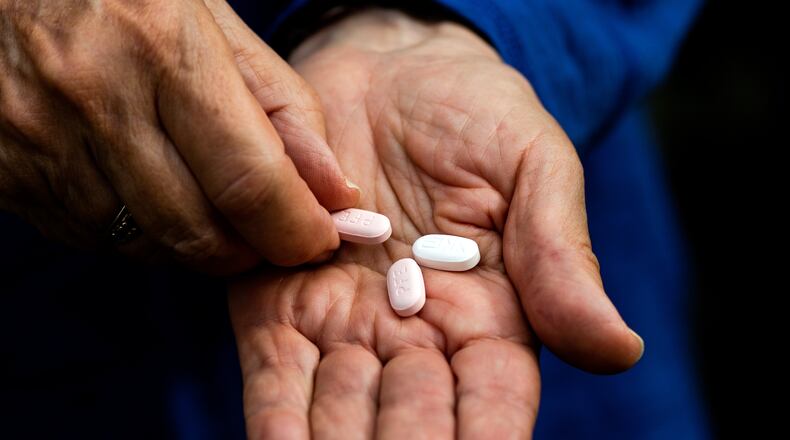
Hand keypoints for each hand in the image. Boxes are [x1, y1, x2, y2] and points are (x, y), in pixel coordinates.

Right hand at [0, 0, 357, 272]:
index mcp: (161, 45)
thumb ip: (284, 106)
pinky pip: (90, 237)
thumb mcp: (213, 21)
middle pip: (198, 231)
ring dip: (192, 243)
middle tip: (266, 231)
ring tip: (203, 196)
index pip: (249, 179)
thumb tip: (337, 193)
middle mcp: (94, 97)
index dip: (295, 229)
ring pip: (145, 245)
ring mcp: (38, 139)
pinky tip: (142, 188)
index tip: (317, 240)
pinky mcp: (4, 173)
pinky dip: (135, 232)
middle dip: (250, 250)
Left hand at [229, 9, 643, 437]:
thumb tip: (619, 348)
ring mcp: (343, 321)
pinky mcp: (281, 298)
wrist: (388, 68)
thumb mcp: (532, 168)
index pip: (492, 400)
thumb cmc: (476, 115)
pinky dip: (275, 415)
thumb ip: (562, 256)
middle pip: (410, 421)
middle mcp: (413, 336)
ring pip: (339, 410)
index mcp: (488, 317)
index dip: (486, 435)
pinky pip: (275, 369)